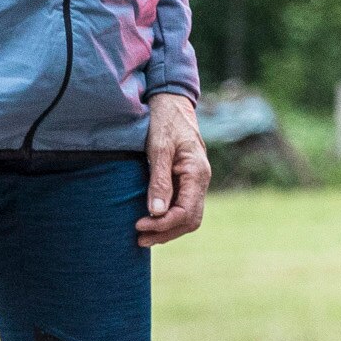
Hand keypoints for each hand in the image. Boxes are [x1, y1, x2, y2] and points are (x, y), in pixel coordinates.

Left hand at [138, 92, 209, 243]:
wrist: (171, 101)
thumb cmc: (165, 120)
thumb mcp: (159, 148)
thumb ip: (159, 180)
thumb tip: (156, 212)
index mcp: (197, 173)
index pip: (186, 212)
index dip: (164, 224)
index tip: (139, 225)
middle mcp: (201, 180)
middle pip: (190, 219)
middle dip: (166, 232)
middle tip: (139, 239)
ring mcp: (195, 180)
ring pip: (188, 216)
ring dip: (167, 229)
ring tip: (143, 236)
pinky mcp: (186, 179)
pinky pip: (182, 205)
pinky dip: (168, 218)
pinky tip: (151, 220)